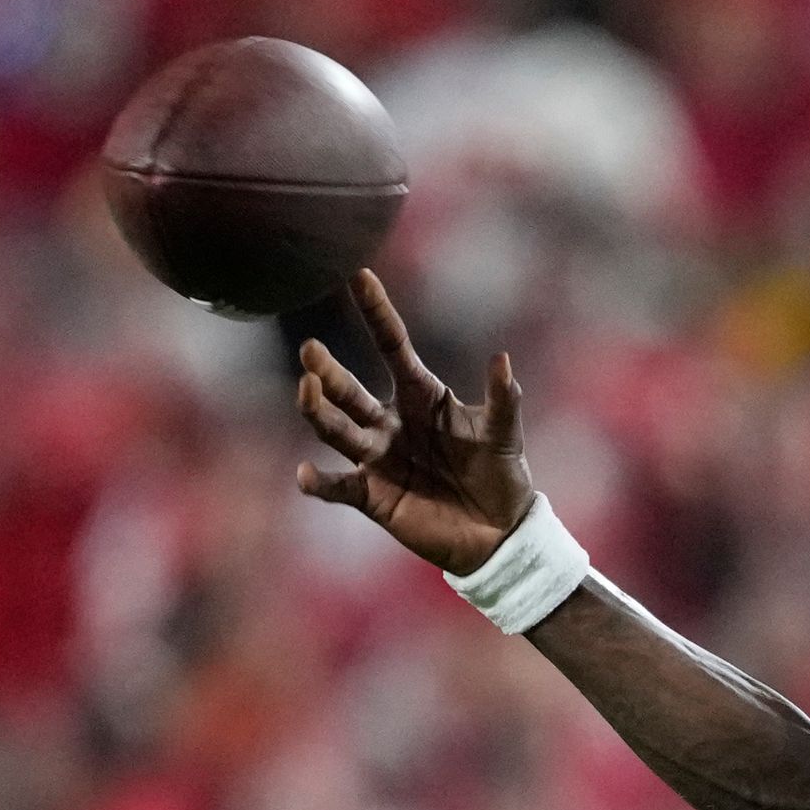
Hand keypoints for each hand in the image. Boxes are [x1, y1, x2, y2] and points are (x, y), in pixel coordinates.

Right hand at [291, 270, 535, 574]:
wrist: (499, 534)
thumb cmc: (501, 475)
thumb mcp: (504, 435)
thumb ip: (501, 400)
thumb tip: (501, 358)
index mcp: (421, 395)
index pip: (392, 345)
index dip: (376, 312)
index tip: (359, 275)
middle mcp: (390, 421)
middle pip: (350, 389)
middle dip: (328, 371)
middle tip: (311, 351)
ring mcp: (378, 457)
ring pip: (337, 429)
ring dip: (319, 411)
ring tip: (306, 389)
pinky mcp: (373, 496)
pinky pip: (339, 487)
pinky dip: (319, 482)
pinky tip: (305, 474)